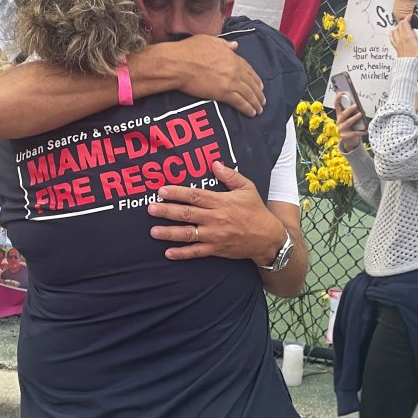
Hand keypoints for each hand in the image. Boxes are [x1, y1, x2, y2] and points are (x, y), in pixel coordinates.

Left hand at [147, 161, 285, 262]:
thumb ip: (230, 176)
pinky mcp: (216, 249)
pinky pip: (196, 252)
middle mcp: (215, 218)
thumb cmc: (256, 210)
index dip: (177, 193)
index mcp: (221, 202)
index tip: (162, 190)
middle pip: (187, 214)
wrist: (267, 238)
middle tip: (150, 208)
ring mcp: (214, 236)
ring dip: (169, 233)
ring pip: (188, 234)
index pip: (195, 195)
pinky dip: (182, 253)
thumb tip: (215, 163)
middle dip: (167, 211)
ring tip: (153, 231)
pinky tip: (168, 253)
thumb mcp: (247, 188)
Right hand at [166, 35, 264, 116]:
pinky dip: (247, 108)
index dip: (255, 78)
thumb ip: (224, 43)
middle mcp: (234, 69)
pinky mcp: (223, 93)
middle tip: (262, 100)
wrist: (178, 64)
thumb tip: (234, 45)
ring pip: (248, 94)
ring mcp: (230, 82)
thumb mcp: (209, 40)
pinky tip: (252, 113)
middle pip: (251, 83)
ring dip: (255, 102)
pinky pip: (240, 102)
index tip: (259, 84)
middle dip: (258, 93)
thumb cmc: (189, 50)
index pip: (248, 68)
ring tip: (259, 109)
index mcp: (232, 56)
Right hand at [333, 92, 364, 153]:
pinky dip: (360, 132)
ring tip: (360, 114)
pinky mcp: (345, 136)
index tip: (341, 92)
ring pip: (347, 123)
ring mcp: (341, 129)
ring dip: (354, 118)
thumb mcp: (351, 118)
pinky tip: (365, 131)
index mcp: (340, 115)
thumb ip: (352, 112)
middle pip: (343, 114)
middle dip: (349, 109)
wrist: (349, 141)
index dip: (337, 99)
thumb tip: (358, 103)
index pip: (337, 105)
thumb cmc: (352, 127)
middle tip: (355, 105)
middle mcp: (339, 121)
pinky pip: (353, 133)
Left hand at [389, 15, 417, 63]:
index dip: (408, 17)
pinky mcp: (396, 47)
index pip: (405, 22)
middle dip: (405, 21)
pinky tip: (395, 33)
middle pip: (399, 24)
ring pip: (394, 30)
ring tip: (403, 26)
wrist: (409, 68)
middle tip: (410, 21)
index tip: (412, 16)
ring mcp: (397, 42)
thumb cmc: (416, 59)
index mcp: (408, 36)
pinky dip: (393, 33)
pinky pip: (392, 37)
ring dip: (398, 26)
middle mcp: (401, 38)